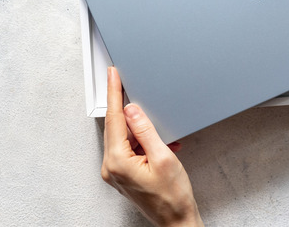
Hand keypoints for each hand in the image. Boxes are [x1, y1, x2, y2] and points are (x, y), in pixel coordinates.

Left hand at [101, 67, 202, 226]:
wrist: (176, 221)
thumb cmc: (172, 197)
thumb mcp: (164, 157)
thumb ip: (146, 130)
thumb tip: (132, 110)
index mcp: (118, 161)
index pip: (114, 119)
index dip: (114, 93)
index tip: (112, 75)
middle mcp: (112, 167)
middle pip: (116, 127)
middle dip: (125, 107)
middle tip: (127, 85)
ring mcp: (116, 172)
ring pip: (124, 137)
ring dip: (140, 130)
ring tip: (161, 136)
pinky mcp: (123, 175)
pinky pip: (129, 149)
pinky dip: (143, 142)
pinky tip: (159, 145)